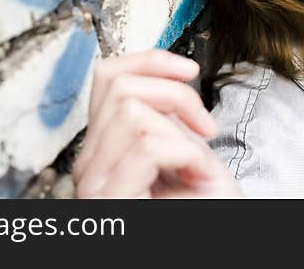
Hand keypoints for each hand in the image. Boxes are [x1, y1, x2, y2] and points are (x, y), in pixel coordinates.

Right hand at [72, 48, 241, 197]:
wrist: (213, 243)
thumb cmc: (204, 209)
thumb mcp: (184, 150)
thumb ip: (165, 116)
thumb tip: (167, 74)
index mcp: (104, 147)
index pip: (107, 75)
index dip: (151, 60)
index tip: (190, 71)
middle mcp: (90, 164)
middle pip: (118, 85)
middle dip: (176, 95)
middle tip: (205, 127)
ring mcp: (95, 185)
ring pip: (131, 112)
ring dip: (182, 133)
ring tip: (198, 163)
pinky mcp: (109, 202)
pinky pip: (147, 147)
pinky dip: (186, 154)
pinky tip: (197, 175)